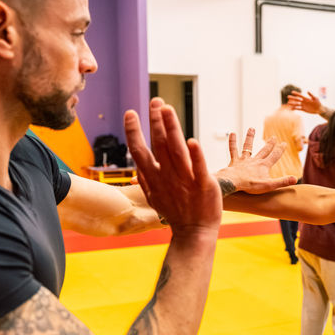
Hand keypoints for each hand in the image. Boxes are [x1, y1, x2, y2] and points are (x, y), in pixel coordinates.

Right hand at [125, 100, 220, 234]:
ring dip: (171, 129)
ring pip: (177, 150)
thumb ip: (146, 180)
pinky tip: (191, 140)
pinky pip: (199, 167)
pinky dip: (195, 154)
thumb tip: (137, 167)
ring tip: (167, 109)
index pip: (139, 151)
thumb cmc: (175, 213)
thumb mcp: (155, 198)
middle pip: (159, 144)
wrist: (195, 233)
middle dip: (156, 121)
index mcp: (154, 178)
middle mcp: (167, 176)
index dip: (133, 131)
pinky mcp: (203, 184)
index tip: (130, 113)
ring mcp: (185, 180)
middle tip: (156, 101)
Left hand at [216, 128, 296, 194]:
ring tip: (251, 128)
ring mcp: (244, 160)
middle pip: (264, 150)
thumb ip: (282, 182)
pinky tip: (232, 133)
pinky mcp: (234, 161)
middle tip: (273, 137)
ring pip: (247, 146)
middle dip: (269, 144)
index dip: (280, 149)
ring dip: (250, 137)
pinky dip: (232, 142)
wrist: (234, 182)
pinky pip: (233, 150)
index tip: (284, 143)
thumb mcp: (269, 185)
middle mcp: (255, 160)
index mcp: (264, 165)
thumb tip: (295, 179)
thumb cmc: (251, 185)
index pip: (274, 156)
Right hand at [288, 90, 323, 114]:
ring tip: (288, 103)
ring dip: (293, 103)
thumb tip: (307, 91)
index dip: (296, 93)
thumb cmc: (318, 103)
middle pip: (297, 99)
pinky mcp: (304, 109)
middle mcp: (304, 101)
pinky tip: (291, 109)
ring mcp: (303, 105)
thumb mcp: (315, 98)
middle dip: (293, 98)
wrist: (319, 109)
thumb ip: (311, 95)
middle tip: (288, 97)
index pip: (300, 95)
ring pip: (297, 104)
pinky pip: (298, 108)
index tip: (292, 92)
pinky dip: (295, 108)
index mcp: (306, 98)